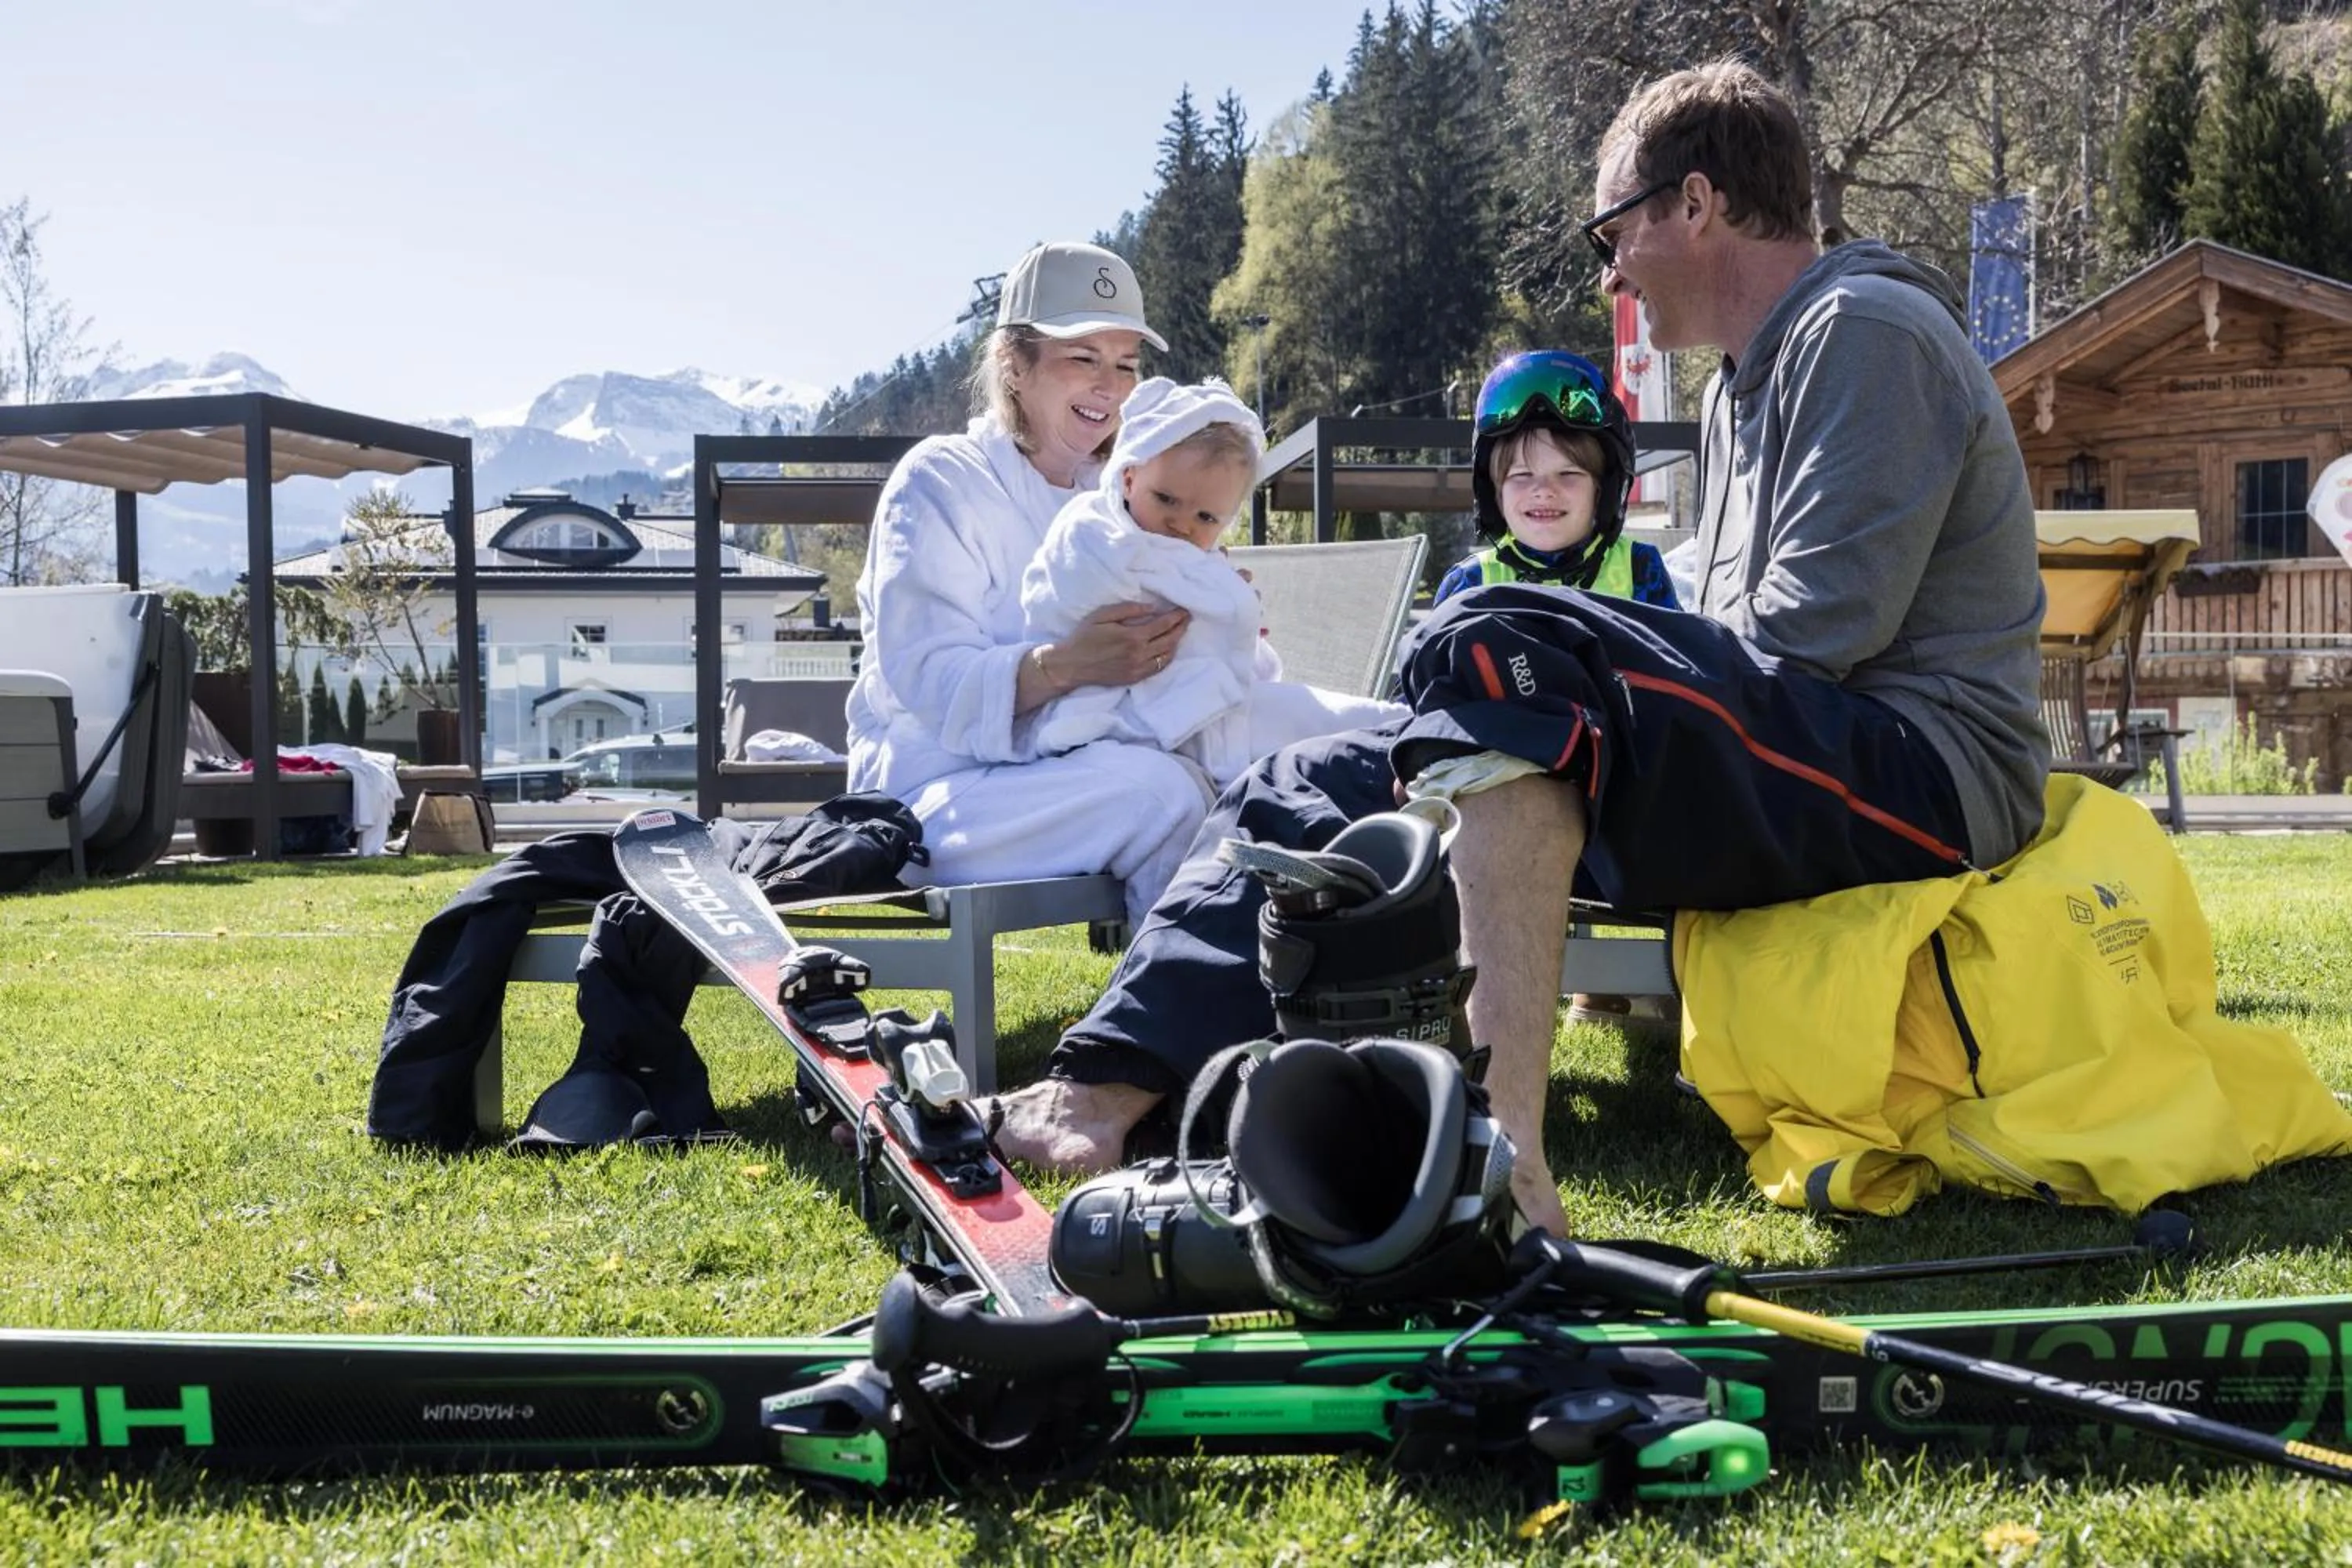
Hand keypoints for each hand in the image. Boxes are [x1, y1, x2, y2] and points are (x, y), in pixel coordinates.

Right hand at [1048, 601, 1189, 688]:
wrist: (1071, 665)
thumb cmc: (1084, 637)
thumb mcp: (1102, 615)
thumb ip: (1129, 609)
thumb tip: (1152, 608)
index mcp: (1132, 637)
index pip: (1163, 625)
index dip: (1176, 617)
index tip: (1184, 610)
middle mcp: (1139, 654)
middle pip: (1170, 640)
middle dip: (1181, 628)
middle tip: (1187, 618)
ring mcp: (1138, 669)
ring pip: (1167, 656)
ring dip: (1176, 643)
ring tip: (1179, 632)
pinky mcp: (1134, 678)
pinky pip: (1158, 668)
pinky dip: (1167, 658)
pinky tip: (1168, 650)